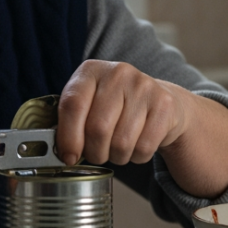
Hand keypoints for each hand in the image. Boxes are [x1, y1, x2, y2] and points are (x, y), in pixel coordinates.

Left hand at [55, 60, 187, 166]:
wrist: (159, 101)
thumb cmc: (115, 107)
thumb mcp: (89, 104)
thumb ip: (71, 122)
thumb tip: (63, 154)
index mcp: (91, 70)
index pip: (72, 105)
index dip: (68, 137)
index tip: (68, 157)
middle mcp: (118, 72)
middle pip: (97, 128)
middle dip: (94, 152)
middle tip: (96, 154)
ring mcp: (144, 86)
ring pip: (121, 143)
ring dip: (116, 157)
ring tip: (117, 148)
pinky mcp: (164, 104)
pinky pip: (144, 148)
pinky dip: (137, 157)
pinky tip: (137, 144)